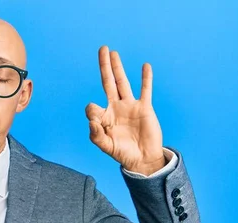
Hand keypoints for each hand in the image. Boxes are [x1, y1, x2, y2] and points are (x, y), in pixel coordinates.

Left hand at [85, 46, 164, 174]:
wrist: (143, 158)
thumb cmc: (122, 153)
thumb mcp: (106, 147)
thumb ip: (96, 135)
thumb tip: (91, 121)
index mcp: (103, 118)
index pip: (92, 108)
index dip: (91, 113)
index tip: (96, 123)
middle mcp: (115, 108)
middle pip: (107, 83)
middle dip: (104, 67)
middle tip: (102, 49)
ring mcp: (129, 106)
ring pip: (122, 82)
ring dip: (118, 67)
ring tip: (113, 52)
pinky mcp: (144, 107)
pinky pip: (145, 90)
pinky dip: (146, 79)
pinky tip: (145, 66)